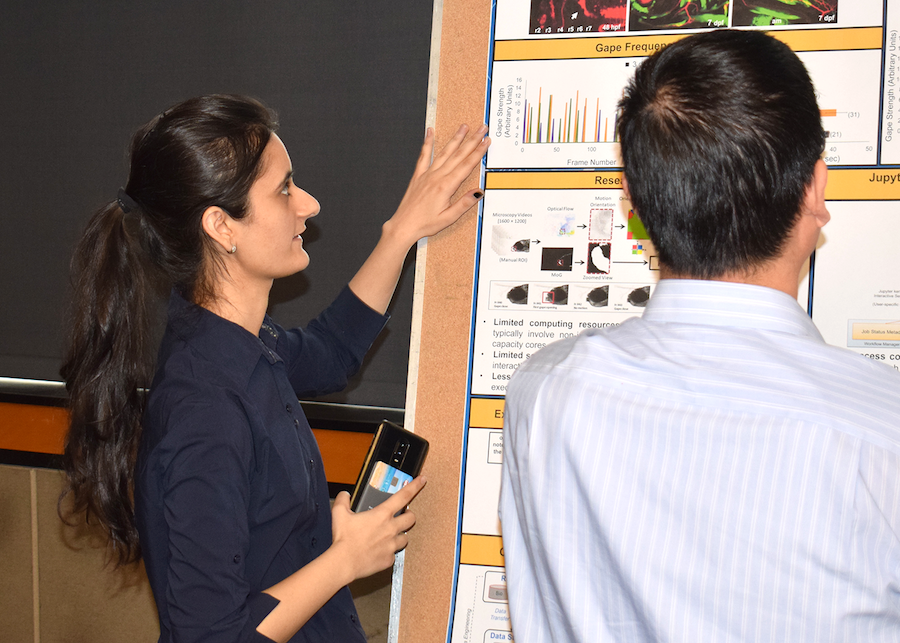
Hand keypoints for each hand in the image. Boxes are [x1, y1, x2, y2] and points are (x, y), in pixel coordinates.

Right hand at [330, 476, 426, 580]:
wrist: (343, 562)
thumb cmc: (343, 538)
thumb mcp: (339, 513)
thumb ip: (343, 500)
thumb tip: (345, 495)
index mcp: (382, 514)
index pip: (403, 496)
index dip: (415, 486)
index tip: (422, 480)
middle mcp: (391, 528)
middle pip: (411, 518)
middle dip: (409, 515)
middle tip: (401, 516)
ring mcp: (391, 545)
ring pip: (405, 538)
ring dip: (400, 535)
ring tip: (390, 535)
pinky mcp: (389, 559)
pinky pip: (393, 554)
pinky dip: (388, 552)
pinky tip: (379, 551)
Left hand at [384, 124, 490, 247]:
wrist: (404, 225)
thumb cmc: (425, 224)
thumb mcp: (448, 218)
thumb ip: (464, 203)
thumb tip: (478, 191)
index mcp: (446, 186)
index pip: (466, 165)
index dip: (478, 152)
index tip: (486, 141)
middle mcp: (437, 177)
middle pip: (458, 155)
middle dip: (472, 140)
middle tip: (481, 129)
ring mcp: (427, 174)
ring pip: (444, 152)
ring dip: (455, 138)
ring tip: (464, 127)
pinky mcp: (418, 175)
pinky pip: (423, 155)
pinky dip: (427, 142)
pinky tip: (430, 132)